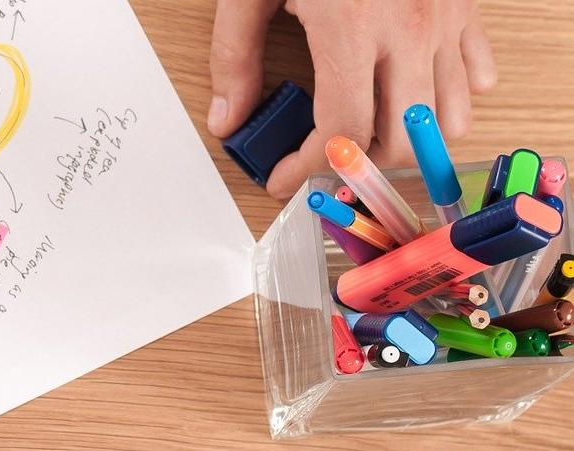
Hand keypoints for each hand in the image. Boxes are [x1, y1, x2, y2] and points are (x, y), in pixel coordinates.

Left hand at [208, 0, 496, 198]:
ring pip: (448, 120)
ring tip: (366, 135)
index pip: (340, 131)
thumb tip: (226, 119)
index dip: (308, 168)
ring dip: (408, 139)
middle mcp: (409, 30)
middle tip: (322, 162)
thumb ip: (234, 57)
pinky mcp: (467, 10)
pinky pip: (478, 75)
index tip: (283, 178)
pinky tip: (413, 93)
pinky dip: (451, 99)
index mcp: (351, 28)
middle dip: (356, 164)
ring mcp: (446, 20)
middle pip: (398, 140)